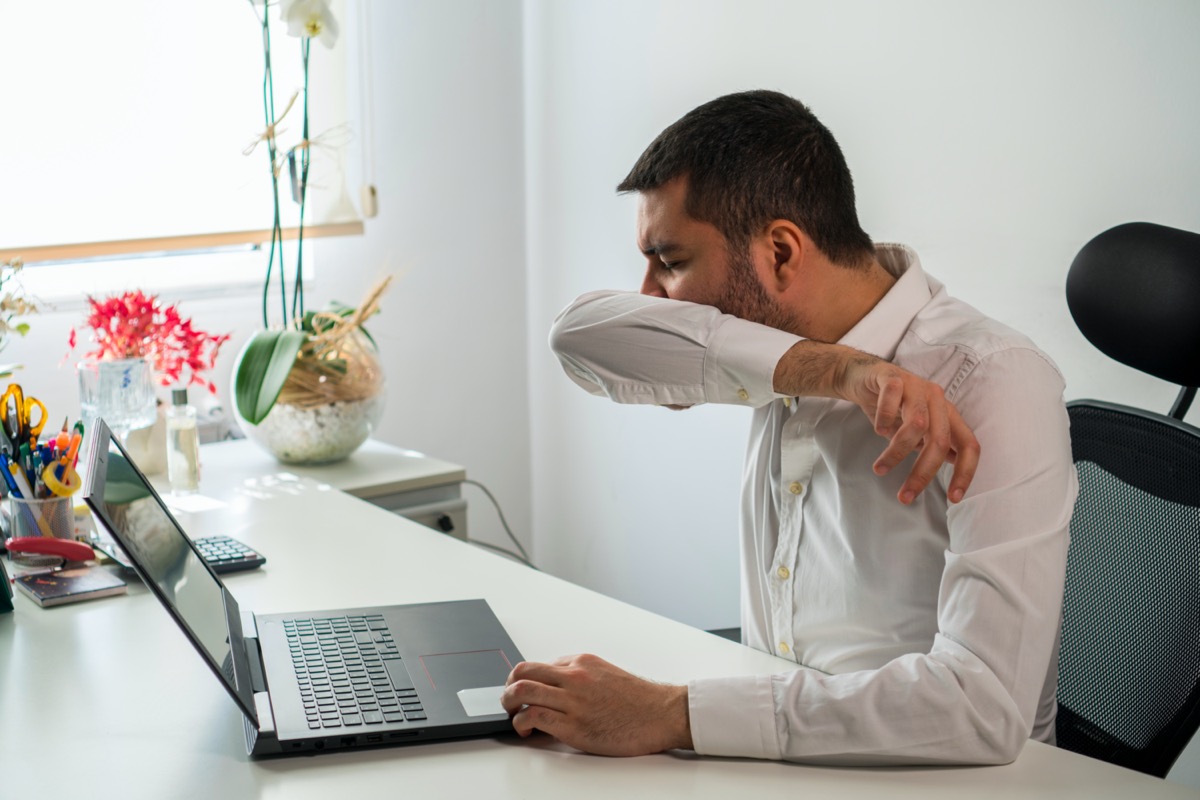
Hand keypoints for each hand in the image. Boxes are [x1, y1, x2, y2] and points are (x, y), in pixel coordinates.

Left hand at [501, 654, 691, 755]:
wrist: (662, 713)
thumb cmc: (639, 700)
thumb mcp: (605, 675)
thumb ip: (579, 679)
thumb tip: (555, 690)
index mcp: (581, 662)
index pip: (539, 665)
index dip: (526, 680)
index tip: (524, 693)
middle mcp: (574, 676)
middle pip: (523, 672)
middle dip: (508, 687)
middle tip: (509, 701)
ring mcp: (573, 700)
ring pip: (522, 691)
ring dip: (509, 704)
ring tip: (512, 715)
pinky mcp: (573, 726)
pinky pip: (534, 718)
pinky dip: (522, 724)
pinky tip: (527, 731)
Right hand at [837, 355, 978, 504]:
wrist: (863, 376)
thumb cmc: (891, 406)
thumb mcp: (915, 428)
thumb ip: (932, 443)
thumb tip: (954, 461)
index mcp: (947, 414)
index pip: (968, 445)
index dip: (965, 473)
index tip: (953, 498)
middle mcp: (936, 399)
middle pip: (939, 440)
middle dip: (922, 473)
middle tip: (904, 496)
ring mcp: (915, 386)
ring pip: (916, 424)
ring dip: (896, 452)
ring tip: (880, 468)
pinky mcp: (892, 377)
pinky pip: (891, 400)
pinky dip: (883, 419)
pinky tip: (877, 429)